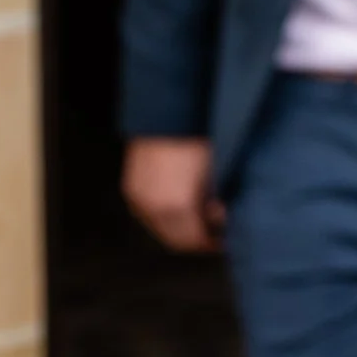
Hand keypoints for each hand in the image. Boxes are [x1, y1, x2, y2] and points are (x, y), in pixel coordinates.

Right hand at [122, 137, 223, 252]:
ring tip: (202, 215)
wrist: (169, 113)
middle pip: (175, 240)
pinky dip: (166, 216)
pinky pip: (149, 214)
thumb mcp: (217, 174)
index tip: (226, 240)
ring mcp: (138, 199)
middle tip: (216, 232)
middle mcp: (152, 208)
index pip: (192, 241)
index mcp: (177, 206)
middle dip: (197, 238)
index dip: (210, 243)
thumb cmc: (199, 139)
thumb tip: (219, 217)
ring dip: (180, 228)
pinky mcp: (131, 188)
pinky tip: (183, 204)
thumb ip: (216, 202)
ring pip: (160, 229)